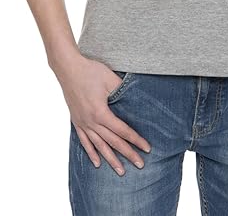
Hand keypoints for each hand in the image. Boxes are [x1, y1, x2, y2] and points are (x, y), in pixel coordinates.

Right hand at [53, 54, 150, 175]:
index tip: (146, 148)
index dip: (136, 140)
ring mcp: (82, 123)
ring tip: (120, 171)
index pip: (122, 131)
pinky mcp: (76, 121)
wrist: (68, 68)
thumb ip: (123, 91)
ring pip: (99, 146)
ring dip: (110, 159)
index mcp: (101, 113)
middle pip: (113, 142)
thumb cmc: (90, 71)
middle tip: (140, 165)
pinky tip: (97, 163)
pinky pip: (84, 141)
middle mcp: (91, 121)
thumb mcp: (110, 79)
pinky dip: (91, 153)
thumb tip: (135, 99)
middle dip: (127, 154)